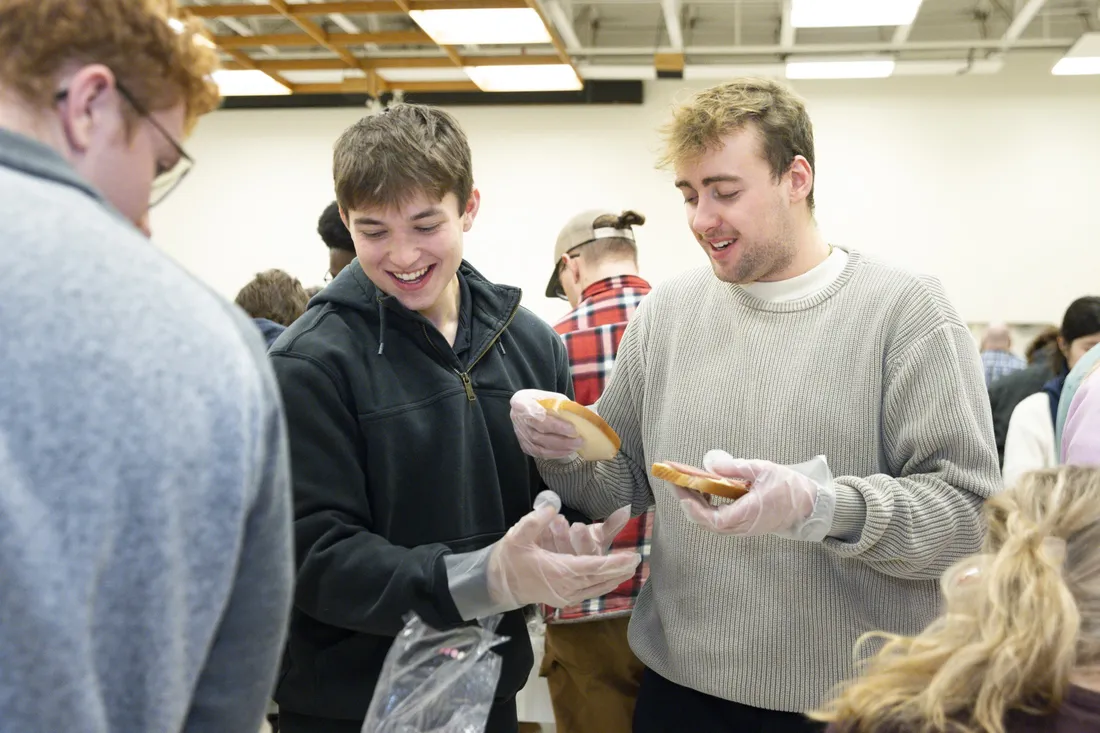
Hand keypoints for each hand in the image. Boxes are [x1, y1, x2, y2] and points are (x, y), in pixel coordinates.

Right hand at [488, 499, 640, 608]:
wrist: (495, 585)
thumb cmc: (508, 559)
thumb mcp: (518, 535)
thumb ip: (537, 520)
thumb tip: (554, 506)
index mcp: (557, 572)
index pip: (592, 567)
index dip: (614, 562)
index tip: (631, 557)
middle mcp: (566, 588)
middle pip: (600, 580)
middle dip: (619, 570)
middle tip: (637, 560)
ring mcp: (565, 596)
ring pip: (596, 589)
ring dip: (613, 578)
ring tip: (629, 569)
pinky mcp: (563, 598)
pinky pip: (588, 592)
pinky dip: (601, 585)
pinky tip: (610, 579)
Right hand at [509, 389, 584, 459]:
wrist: (528, 407)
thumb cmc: (542, 400)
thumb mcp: (552, 396)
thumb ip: (562, 406)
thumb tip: (580, 418)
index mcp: (521, 401)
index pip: (538, 415)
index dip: (556, 424)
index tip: (573, 429)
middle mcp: (516, 418)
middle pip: (539, 433)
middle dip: (561, 439)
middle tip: (579, 440)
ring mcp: (519, 433)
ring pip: (538, 446)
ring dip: (559, 448)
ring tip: (576, 447)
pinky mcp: (523, 444)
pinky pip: (538, 453)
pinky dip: (553, 454)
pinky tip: (566, 452)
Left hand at [673, 451, 834, 540]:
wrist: (809, 505)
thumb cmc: (789, 486)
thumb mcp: (764, 469)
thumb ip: (737, 468)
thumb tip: (712, 465)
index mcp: (749, 513)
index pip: (714, 519)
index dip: (695, 508)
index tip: (682, 491)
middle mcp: (743, 526)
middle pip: (707, 522)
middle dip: (688, 502)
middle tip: (675, 481)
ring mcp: (743, 528)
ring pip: (711, 524)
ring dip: (695, 506)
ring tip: (685, 485)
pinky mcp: (744, 526)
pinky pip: (719, 521)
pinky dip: (706, 509)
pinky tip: (703, 492)